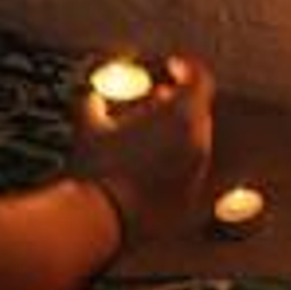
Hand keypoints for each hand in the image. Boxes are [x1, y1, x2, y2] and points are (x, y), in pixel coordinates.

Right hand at [68, 54, 214, 243]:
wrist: (103, 223)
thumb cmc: (99, 167)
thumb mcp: (90, 126)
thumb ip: (92, 104)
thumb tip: (90, 97)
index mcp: (183, 116)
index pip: (200, 80)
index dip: (187, 69)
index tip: (171, 66)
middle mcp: (198, 143)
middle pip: (196, 111)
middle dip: (177, 103)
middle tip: (155, 99)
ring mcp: (197, 174)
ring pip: (192, 143)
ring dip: (173, 133)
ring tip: (144, 135)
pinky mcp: (189, 200)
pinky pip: (185, 172)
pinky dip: (171, 163)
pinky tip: (144, 167)